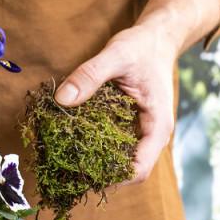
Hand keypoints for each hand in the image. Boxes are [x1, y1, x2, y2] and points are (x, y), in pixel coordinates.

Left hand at [54, 0, 219, 185]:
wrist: (155, 39)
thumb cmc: (142, 47)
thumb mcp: (115, 54)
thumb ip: (89, 75)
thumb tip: (62, 100)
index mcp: (157, 125)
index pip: (139, 169)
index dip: (113, 180)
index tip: (81, 177)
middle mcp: (152, 135)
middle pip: (127, 170)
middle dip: (99, 175)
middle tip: (65, 174)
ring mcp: (141, 132)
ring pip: (120, 160)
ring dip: (96, 164)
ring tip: (64, 162)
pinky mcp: (130, 126)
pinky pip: (113, 144)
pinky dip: (95, 147)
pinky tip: (71, 141)